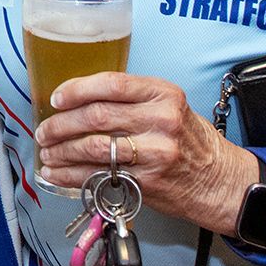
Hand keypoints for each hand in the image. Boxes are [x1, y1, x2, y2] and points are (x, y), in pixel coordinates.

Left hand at [34, 71, 257, 236]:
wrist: (220, 180)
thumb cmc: (190, 141)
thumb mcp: (170, 107)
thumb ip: (132, 100)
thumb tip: (79, 99)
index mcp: (163, 94)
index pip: (112, 84)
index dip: (77, 89)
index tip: (56, 98)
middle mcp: (160, 120)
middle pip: (97, 116)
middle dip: (61, 124)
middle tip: (45, 130)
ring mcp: (154, 153)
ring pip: (93, 147)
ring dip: (62, 151)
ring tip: (47, 153)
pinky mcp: (147, 181)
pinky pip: (100, 175)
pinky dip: (72, 175)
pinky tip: (58, 174)